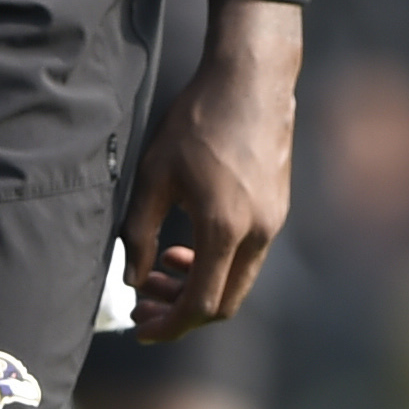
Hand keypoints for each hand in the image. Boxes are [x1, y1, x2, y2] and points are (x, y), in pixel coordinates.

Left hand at [121, 0, 300, 341]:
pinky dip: (215, 263)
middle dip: (181, 310)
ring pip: (236, 280)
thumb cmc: (197, 121)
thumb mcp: (155, 175)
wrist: (251, 81)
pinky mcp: (277, 209)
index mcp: (225, 229)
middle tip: (144, 301)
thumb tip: (131, 279)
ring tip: (158, 266)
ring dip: (197, 285)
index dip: (168, 325)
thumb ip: (139, 233)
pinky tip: (184, 242)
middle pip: (224, 303)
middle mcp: (258, 233)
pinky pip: (246, 256)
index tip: (140, 327)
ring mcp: (273, 222)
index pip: (200, 305)